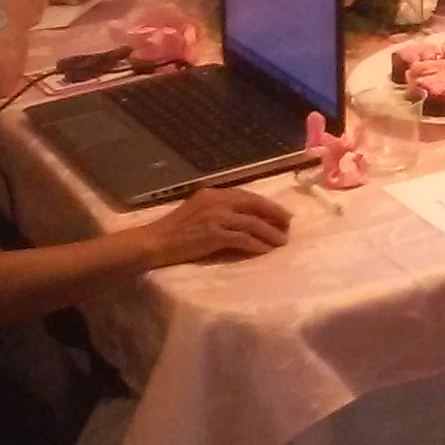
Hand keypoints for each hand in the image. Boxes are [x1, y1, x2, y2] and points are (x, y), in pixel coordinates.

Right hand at [143, 187, 292, 264]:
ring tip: (282, 242)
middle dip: (275, 214)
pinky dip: (258, 245)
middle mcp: (217, 201)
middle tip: (289, 224)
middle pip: (255, 205)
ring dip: (270, 233)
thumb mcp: (197, 211)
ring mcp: (216, 217)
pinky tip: (266, 251)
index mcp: (213, 193)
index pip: (247, 196)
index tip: (281, 213)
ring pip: (253, 223)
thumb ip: (218, 209)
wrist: (155, 242)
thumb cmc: (174, 230)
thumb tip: (243, 216)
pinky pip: (244, 239)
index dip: (267, 204)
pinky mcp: (215, 235)